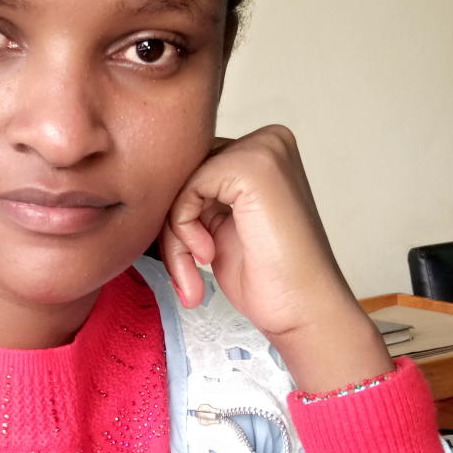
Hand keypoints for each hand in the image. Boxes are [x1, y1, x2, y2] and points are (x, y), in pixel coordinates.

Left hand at [159, 126, 392, 393]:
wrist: (304, 311)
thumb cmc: (267, 278)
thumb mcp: (220, 225)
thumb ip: (198, 195)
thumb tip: (148, 181)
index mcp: (264, 150)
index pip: (193, 167)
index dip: (180, 216)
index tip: (189, 261)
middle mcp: (268, 141)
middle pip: (184, 172)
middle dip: (174, 227)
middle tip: (187, 273)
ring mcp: (263, 150)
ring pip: (181, 183)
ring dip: (175, 238)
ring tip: (193, 275)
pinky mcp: (252, 166)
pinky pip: (186, 189)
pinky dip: (183, 230)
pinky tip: (207, 256)